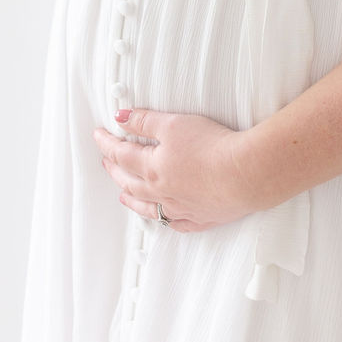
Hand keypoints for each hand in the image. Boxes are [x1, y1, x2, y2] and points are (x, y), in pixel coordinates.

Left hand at [93, 108, 256, 231]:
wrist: (244, 174)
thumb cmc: (211, 145)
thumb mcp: (174, 124)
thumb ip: (144, 121)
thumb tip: (119, 118)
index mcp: (152, 168)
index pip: (121, 154)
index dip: (107, 143)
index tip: (98, 135)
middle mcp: (161, 192)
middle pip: (131, 182)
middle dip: (115, 170)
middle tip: (106, 163)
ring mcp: (181, 208)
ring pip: (149, 207)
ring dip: (133, 199)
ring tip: (123, 195)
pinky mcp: (201, 218)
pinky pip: (176, 223)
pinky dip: (166, 219)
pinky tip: (164, 217)